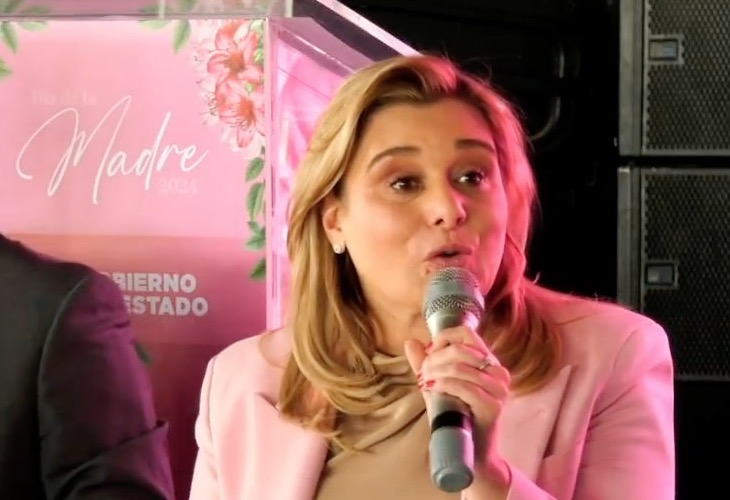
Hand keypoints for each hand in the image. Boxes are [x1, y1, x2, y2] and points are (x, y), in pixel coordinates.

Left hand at [404, 326, 511, 494]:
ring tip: (425, 383)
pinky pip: (464, 387)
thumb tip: (410, 342)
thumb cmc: (455, 417)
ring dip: (435, 373)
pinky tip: (431, 389)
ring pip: (460, 367)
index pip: (467, 334)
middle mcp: (498, 373)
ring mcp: (498, 389)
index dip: (444, 338)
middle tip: (422, 374)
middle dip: (433, 360)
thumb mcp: (437, 385)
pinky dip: (443, 385)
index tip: (428, 353)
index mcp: (488, 363)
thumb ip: (425, 364)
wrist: (471, 452)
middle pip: (460, 350)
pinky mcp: (493, 406)